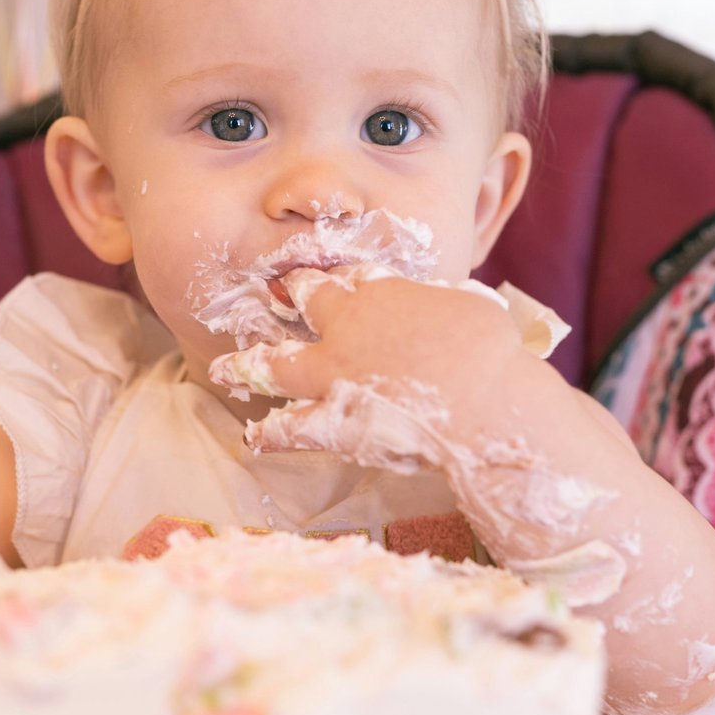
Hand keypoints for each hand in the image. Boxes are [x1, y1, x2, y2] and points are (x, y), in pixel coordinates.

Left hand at [209, 266, 525, 467]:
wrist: (484, 401)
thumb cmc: (489, 349)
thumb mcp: (467, 305)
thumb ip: (441, 302)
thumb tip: (445, 303)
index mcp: (380, 293)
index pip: (347, 279)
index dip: (332, 279)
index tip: (320, 278)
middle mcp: (347, 328)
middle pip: (305, 305)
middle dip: (288, 298)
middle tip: (269, 295)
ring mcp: (334, 374)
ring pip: (277, 365)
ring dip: (248, 366)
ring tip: (225, 368)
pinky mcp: (334, 420)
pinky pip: (292, 428)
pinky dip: (272, 433)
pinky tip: (254, 437)